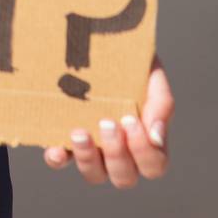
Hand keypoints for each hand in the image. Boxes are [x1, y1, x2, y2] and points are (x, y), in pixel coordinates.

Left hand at [42, 49, 172, 186]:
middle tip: (107, 123)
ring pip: (94, 175)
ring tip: (80, 132)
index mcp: (145, 141)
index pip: (153, 165)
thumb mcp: (152, 75)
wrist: (99, 40)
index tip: (129, 119)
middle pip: (124, 178)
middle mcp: (121, 153)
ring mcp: (93, 150)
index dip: (143, 151)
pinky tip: (56, 149)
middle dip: (116, 153)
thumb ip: (161, 103)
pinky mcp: (66, 140)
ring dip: (88, 158)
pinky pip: (61, 161)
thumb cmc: (132, 62)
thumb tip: (155, 135)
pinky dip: (58, 159)